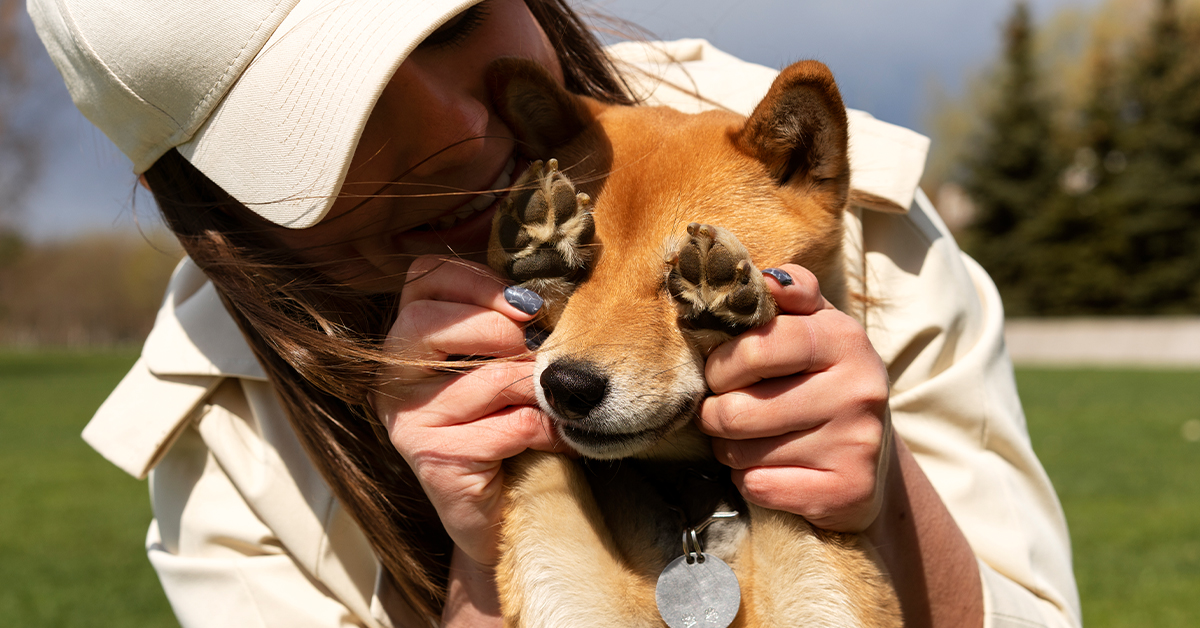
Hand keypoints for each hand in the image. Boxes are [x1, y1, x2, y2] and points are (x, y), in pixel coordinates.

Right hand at [371, 256, 560, 566]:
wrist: (500, 511)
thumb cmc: (502, 422)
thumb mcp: (498, 360)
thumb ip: (504, 317)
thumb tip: (544, 283)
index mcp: (405, 338)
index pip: (422, 279)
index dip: (477, 280)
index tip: (525, 302)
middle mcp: (392, 377)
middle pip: (426, 322)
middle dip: (496, 327)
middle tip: (536, 344)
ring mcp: (407, 421)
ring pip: (485, 378)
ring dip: (534, 385)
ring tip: (555, 397)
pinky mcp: (436, 461)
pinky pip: (508, 428)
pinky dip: (546, 429)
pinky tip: (558, 436)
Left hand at [698, 264, 890, 531]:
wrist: (872, 458)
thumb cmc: (823, 380)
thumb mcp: (815, 326)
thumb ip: (792, 293)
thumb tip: (767, 278)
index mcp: (845, 338)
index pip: (755, 346)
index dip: (720, 365)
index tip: (719, 373)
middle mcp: (859, 390)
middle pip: (739, 409)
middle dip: (714, 413)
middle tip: (721, 411)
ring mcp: (857, 444)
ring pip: (743, 452)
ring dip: (729, 448)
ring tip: (747, 439)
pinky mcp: (849, 491)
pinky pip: (760, 486)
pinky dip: (749, 481)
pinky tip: (769, 469)